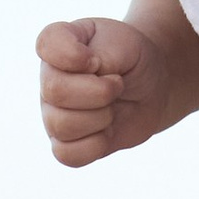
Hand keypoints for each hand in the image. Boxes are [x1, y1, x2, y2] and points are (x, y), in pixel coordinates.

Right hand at [37, 15, 168, 165]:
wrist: (151, 86)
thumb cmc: (132, 59)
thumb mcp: (126, 43)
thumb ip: (103, 53)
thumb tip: (84, 72)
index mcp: (58, 45)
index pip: (47, 44)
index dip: (74, 55)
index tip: (96, 59)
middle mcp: (49, 79)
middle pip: (56, 91)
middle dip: (100, 92)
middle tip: (118, 84)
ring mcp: (53, 113)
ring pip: (61, 126)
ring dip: (101, 118)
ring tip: (112, 107)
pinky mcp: (65, 143)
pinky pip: (67, 155)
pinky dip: (95, 145)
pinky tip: (106, 131)